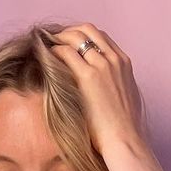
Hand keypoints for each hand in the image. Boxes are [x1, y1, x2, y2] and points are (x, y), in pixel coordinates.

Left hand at [49, 23, 147, 156]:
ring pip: (76, 36)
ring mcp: (103, 66)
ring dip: (59, 38)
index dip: (82, 36)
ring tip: (45, 47)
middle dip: (69, 31)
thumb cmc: (123, 129)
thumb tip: (102, 90)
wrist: (125, 140)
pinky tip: (45, 58)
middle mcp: (115, 59)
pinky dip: (54, 51)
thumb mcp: (124, 99)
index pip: (101, 37)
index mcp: (124, 63)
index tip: (69, 43)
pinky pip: (67, 53)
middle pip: (88, 30)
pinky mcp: (89, 77)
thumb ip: (114, 86)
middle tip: (54, 40)